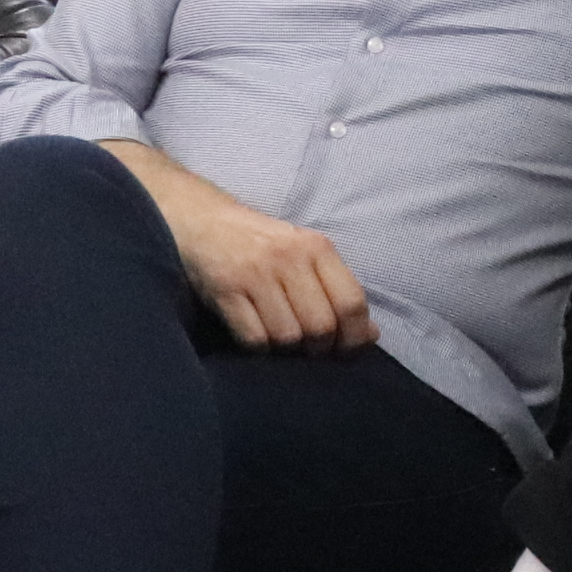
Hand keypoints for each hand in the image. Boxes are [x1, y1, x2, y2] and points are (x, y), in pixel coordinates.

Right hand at [107, 141, 374, 349]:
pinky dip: (259, 348)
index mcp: (317, 247)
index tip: (345, 349)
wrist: (200, 220)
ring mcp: (255, 274)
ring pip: (287, 337)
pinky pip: (253, 339)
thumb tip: (370, 336)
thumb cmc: (260, 243)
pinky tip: (256, 336)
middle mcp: (289, 258)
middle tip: (309, 350)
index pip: (351, 302)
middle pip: (320, 326)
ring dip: (286, 351)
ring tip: (280, 340)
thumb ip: (337, 291)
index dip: (353, 336)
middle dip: (318, 349)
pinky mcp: (225, 290)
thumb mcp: (304, 255)